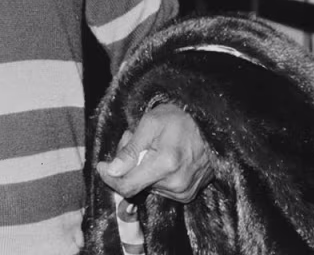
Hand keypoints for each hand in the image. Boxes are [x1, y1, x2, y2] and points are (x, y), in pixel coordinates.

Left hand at [95, 102, 212, 201]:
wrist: (211, 124)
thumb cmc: (179, 118)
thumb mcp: (150, 123)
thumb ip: (130, 150)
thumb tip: (111, 170)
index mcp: (165, 165)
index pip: (127, 186)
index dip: (109, 177)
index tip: (101, 165)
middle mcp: (176, 183)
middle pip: (135, 184)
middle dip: (128, 164)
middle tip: (133, 139)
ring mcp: (184, 191)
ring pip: (146, 185)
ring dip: (141, 168)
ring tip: (151, 146)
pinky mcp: (188, 194)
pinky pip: (159, 188)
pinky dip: (154, 174)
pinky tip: (161, 157)